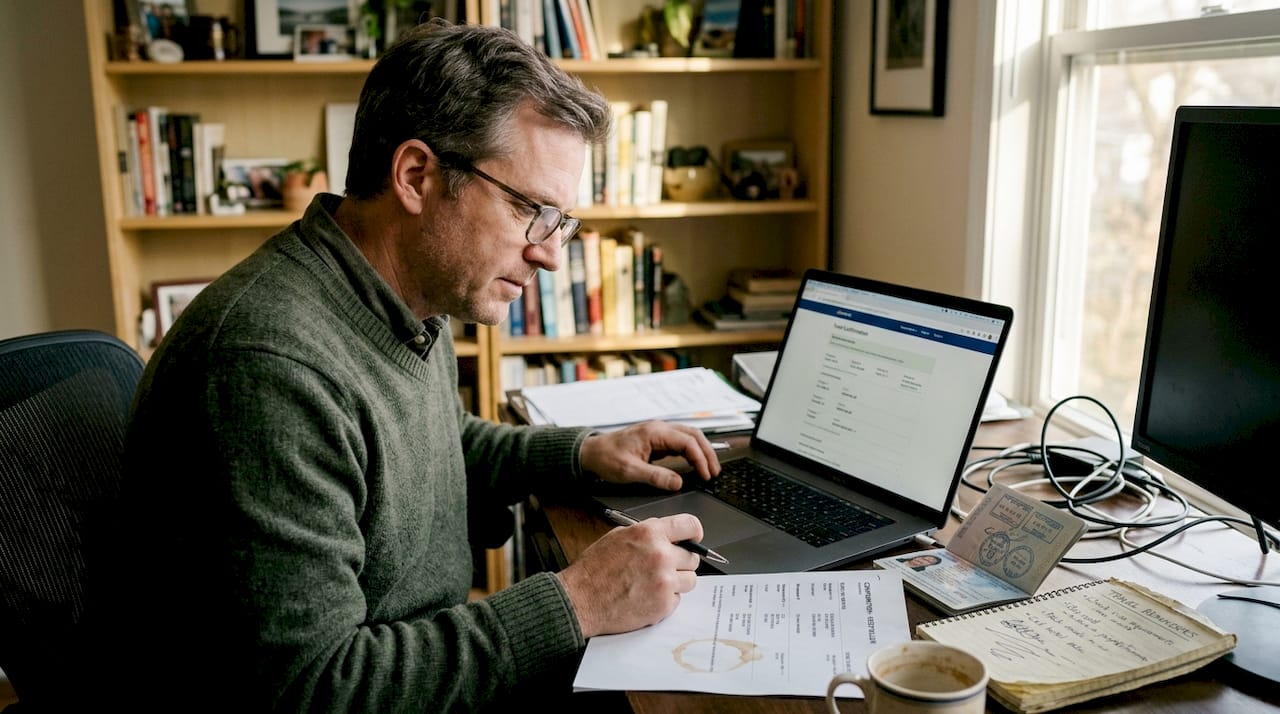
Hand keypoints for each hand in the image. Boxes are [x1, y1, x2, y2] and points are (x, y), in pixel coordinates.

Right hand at [558, 513, 703, 637]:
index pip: (690, 526)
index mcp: (650, 534)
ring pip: (690, 580)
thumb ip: (647, 533)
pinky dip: (665, 599)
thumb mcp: (618, 537)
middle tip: (664, 567)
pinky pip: (677, 599)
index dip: (694, 533)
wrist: (580, 600)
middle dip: (681, 562)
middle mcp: (661, 556)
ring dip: (676, 582)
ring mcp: (664, 582)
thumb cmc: (594, 569)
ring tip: (653, 583)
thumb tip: (668, 534)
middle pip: (693, 558)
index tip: (694, 539)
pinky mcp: (663, 605)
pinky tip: (646, 596)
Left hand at [579, 421, 720, 491]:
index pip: (687, 442)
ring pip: (689, 437)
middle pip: (693, 435)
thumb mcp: (630, 471)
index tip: (706, 475)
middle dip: (707, 453)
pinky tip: (696, 464)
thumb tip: (678, 483)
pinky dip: (692, 452)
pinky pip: (680, 443)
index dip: (700, 459)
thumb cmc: (606, 458)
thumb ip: (655, 477)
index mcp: (654, 432)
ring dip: (702, 451)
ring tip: (710, 469)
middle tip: (715, 472)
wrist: (591, 452)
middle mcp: (659, 429)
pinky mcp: (657, 440)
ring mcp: (659, 433)